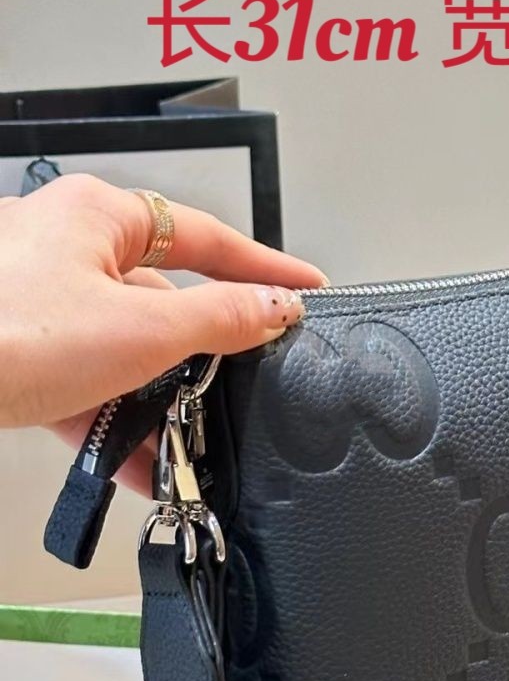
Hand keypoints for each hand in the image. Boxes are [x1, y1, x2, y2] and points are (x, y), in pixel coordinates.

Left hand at [0, 173, 326, 488]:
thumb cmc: (3, 333)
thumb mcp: (143, 331)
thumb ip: (224, 319)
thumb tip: (277, 307)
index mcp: (98, 217)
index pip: (208, 239)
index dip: (267, 267)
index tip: (306, 288)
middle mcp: (65, 247)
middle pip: (164, 301)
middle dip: (201, 359)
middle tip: (240, 391)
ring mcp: (35, 298)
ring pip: (123, 349)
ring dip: (157, 401)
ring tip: (183, 446)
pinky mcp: (16, 347)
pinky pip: (82, 380)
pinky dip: (111, 418)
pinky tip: (134, 463)